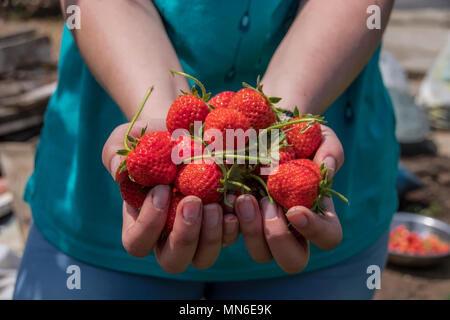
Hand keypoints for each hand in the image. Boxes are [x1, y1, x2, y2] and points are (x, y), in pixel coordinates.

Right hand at [102, 121, 239, 272]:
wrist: (187, 131)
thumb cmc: (153, 138)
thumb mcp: (127, 139)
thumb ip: (115, 153)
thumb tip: (119, 169)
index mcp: (142, 221)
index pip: (137, 242)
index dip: (149, 224)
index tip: (162, 189)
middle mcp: (170, 234)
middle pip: (173, 261)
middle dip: (183, 237)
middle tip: (192, 202)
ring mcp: (199, 233)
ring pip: (203, 257)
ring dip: (210, 236)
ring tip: (215, 205)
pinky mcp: (222, 223)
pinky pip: (229, 238)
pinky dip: (233, 225)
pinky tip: (236, 202)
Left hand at [234, 125, 343, 272]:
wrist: (267, 128)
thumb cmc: (300, 136)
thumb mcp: (322, 136)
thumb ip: (331, 151)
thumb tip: (326, 166)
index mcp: (318, 212)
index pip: (328, 237)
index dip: (315, 230)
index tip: (294, 209)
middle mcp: (292, 228)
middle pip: (293, 261)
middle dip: (279, 239)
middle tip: (267, 205)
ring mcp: (264, 226)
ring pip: (261, 254)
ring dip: (251, 231)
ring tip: (244, 198)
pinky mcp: (239, 218)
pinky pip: (232, 236)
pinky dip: (227, 223)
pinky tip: (224, 200)